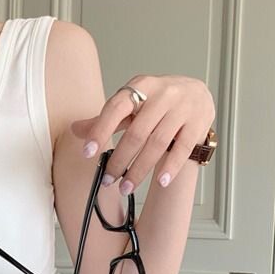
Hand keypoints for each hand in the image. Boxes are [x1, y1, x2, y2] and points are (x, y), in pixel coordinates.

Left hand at [70, 75, 215, 194]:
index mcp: (141, 86)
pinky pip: (182, 149)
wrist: (196, 94)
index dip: (100, 130)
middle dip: (119, 160)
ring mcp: (183, 107)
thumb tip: (76, 130)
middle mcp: (163, 94)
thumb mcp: (132, 106)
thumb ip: (106, 119)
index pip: (116, 108)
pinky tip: (159, 182)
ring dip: (139, 170)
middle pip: (136, 133)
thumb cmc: (158, 103)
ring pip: (157, 144)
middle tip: (107, 180)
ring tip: (125, 187)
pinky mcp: (198, 122)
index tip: (88, 152)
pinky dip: (170, 167)